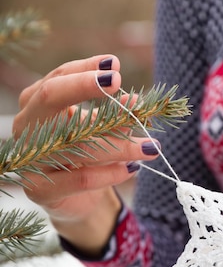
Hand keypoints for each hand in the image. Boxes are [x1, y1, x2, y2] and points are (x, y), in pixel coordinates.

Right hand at [12, 54, 159, 254]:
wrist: (75, 200)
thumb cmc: (85, 154)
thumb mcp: (99, 127)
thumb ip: (114, 112)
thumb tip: (138, 102)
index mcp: (37, 102)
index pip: (59, 76)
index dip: (86, 69)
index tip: (115, 66)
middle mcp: (27, 125)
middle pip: (51, 96)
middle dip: (85, 86)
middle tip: (120, 85)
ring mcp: (29, 157)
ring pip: (77, 143)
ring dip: (121, 144)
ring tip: (151, 146)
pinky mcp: (40, 190)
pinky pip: (80, 179)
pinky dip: (110, 173)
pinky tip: (132, 168)